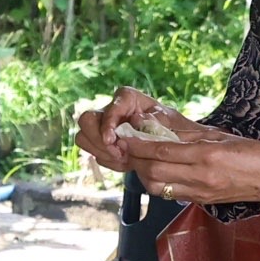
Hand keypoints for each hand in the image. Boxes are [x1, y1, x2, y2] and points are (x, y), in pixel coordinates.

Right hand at [74, 86, 197, 171]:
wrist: (175, 144)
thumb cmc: (175, 129)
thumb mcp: (172, 122)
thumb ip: (156, 119)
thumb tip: (137, 120)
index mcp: (127, 98)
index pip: (109, 107)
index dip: (107, 124)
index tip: (112, 140)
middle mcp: (111, 109)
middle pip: (86, 120)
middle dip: (98, 140)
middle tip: (118, 154)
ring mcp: (103, 126)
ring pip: (84, 138)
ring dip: (102, 152)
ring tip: (125, 160)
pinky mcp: (102, 142)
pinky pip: (93, 152)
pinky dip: (108, 161)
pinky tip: (125, 163)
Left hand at [121, 129, 259, 207]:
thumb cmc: (253, 152)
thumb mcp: (221, 136)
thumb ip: (189, 135)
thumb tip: (159, 129)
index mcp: (206, 155)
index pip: (161, 151)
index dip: (138, 145)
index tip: (125, 137)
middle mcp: (200, 176)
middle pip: (153, 172)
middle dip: (135, 160)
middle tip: (128, 148)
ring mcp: (200, 192)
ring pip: (157, 187)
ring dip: (143, 174)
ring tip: (140, 161)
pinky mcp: (201, 201)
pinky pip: (170, 194)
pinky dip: (157, 183)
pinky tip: (157, 173)